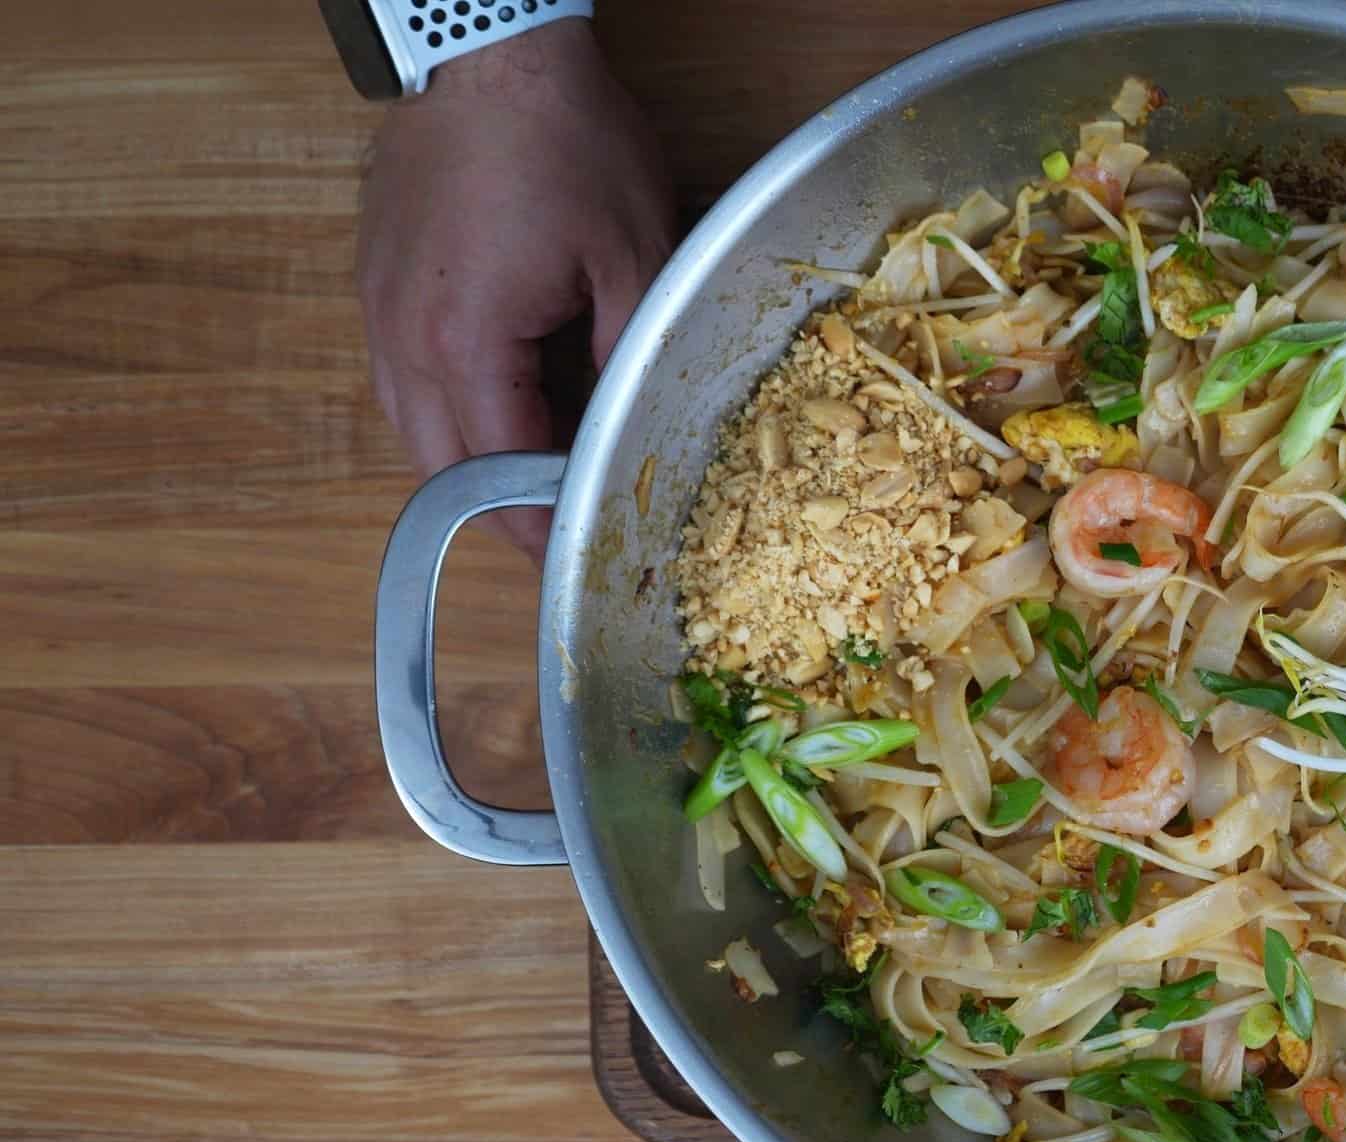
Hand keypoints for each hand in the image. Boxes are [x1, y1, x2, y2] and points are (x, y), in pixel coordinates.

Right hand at [356, 18, 671, 556]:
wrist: (490, 50)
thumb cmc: (565, 139)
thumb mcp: (636, 254)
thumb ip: (633, 352)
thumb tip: (631, 425)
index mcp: (468, 339)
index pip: (499, 470)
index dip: (539, 522)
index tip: (573, 555)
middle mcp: (404, 334)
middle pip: (441, 467)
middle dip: (497, 511)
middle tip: (552, 533)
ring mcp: (379, 304)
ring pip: (411, 424)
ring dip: (465, 465)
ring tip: (526, 485)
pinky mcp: (375, 277)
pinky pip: (399, 374)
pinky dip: (442, 409)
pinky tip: (491, 409)